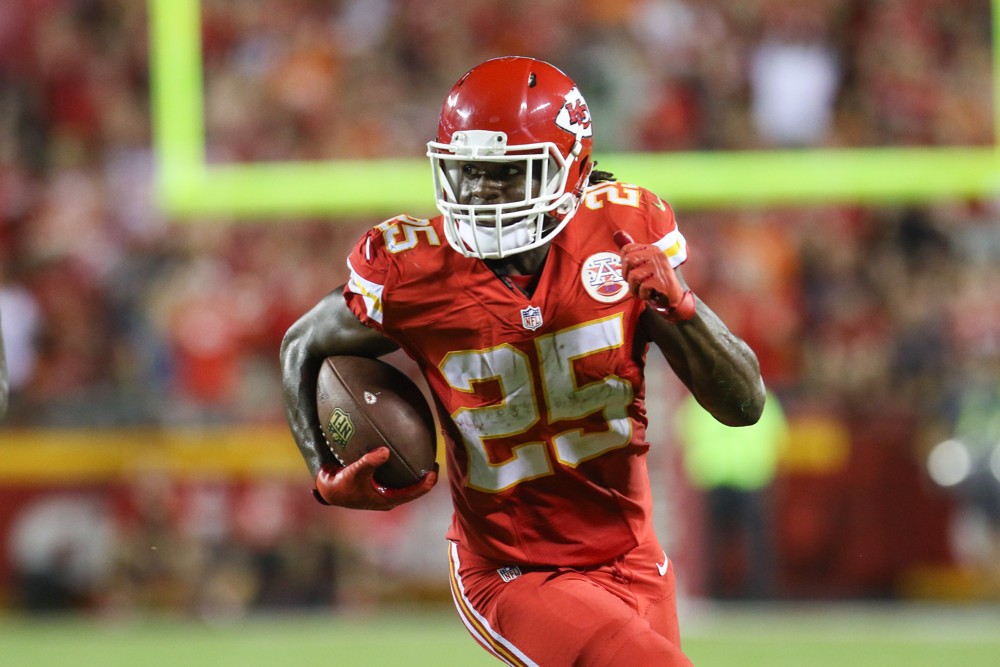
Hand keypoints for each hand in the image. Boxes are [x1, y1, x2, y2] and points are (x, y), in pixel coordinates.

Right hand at [313, 447, 437, 510]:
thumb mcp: (355, 472)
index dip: (427, 482)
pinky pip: (397, 476)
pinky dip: (403, 466)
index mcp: (388, 500)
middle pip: (415, 488)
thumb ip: (369, 462)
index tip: (434, 468)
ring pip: (406, 482)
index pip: (415, 493)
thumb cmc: (341, 485)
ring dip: (415, 471)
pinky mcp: (379, 483)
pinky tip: (403, 452)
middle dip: (425, 476)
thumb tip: (385, 451)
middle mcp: (388, 496)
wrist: (327, 489)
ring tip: (424, 455)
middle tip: (433, 459)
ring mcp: (384, 491)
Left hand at [614, 230, 695, 322]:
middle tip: (637, 283)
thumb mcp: (643, 264)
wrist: (672, 299)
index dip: (624, 265)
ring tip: (643, 289)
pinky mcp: (661, 281)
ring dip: (634, 288)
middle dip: (627, 276)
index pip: (626, 250)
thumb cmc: (654, 281)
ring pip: (633, 276)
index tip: (634, 271)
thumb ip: (630, 251)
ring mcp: (660, 267)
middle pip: (628, 260)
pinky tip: (650, 294)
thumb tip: (617, 233)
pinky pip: (642, 288)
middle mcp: (657, 255)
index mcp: (651, 249)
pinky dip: (643, 295)